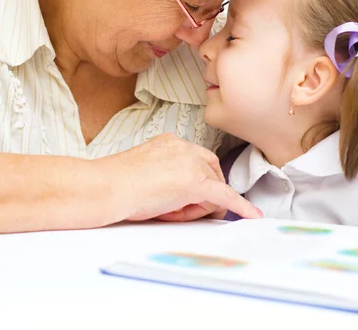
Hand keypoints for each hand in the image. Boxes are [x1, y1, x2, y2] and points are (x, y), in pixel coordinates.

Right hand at [113, 134, 262, 221]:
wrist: (107, 186)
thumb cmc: (117, 184)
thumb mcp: (148, 174)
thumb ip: (170, 179)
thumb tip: (188, 199)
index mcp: (170, 142)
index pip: (198, 160)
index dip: (199, 182)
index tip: (192, 196)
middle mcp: (184, 147)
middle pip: (211, 172)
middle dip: (205, 193)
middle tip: (181, 210)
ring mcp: (191, 163)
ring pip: (212, 188)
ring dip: (199, 205)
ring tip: (169, 211)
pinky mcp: (195, 182)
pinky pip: (225, 196)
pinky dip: (240, 206)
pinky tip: (250, 215)